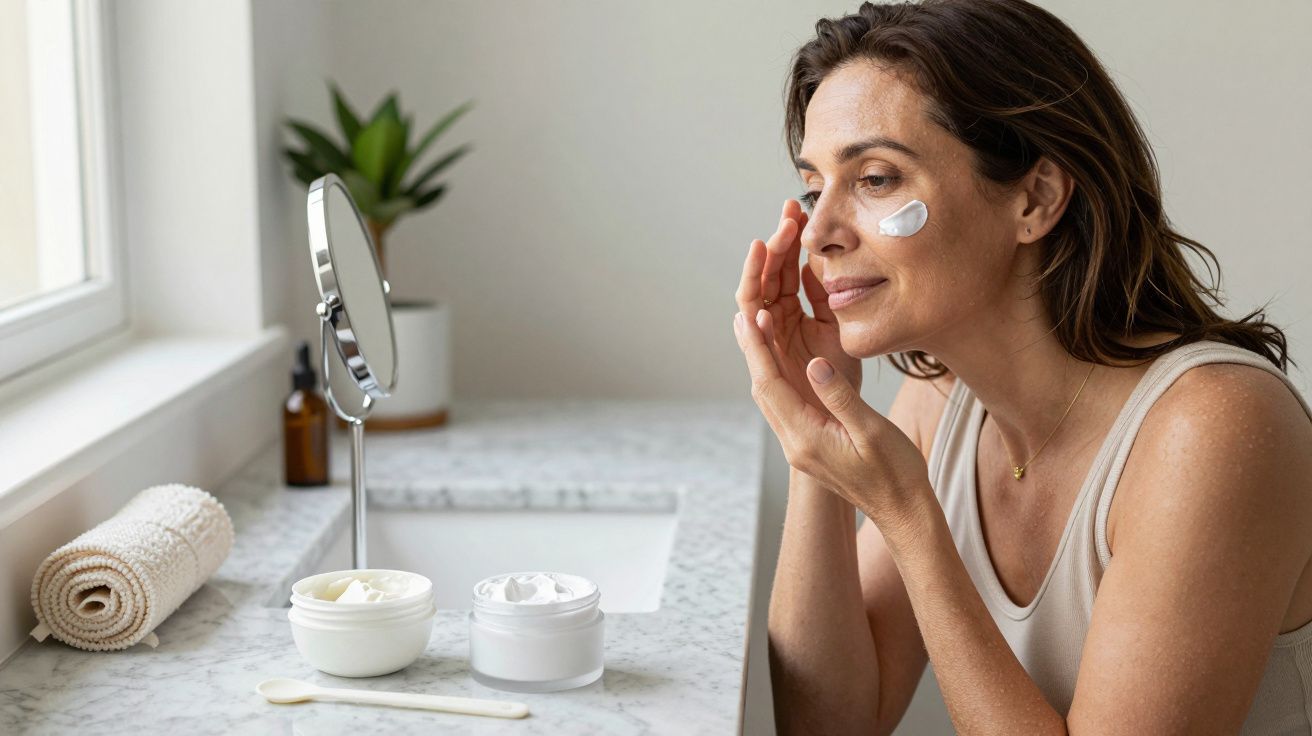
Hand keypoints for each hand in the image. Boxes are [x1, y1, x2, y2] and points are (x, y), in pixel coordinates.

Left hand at [732, 202, 931, 524]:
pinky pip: (786, 390)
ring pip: (771, 383)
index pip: (769, 383)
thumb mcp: (873, 434)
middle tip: (748, 294)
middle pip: (762, 378)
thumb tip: (816, 364)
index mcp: (804, 436)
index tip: (746, 310)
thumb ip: (843, 398)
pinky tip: (783, 340)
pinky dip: (780, 360)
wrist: (903, 514)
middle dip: (753, 335)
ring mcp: (799, 436)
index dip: (756, 345)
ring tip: (758, 306)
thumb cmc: (895, 478)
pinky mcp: (809, 433)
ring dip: (763, 345)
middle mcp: (793, 436)